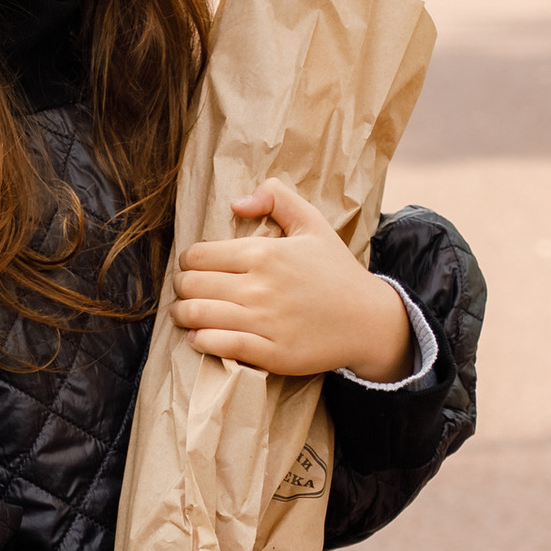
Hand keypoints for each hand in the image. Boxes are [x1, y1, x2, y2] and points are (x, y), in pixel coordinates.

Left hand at [171, 178, 409, 379]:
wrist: (368, 320)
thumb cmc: (336, 271)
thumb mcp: (313, 223)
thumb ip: (276, 197)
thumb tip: (236, 203)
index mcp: (264, 253)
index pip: (197, 255)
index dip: (189, 261)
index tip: (194, 267)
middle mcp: (260, 287)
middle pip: (190, 285)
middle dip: (182, 288)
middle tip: (188, 291)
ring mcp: (264, 322)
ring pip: (197, 316)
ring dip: (184, 315)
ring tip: (187, 314)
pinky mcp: (270, 353)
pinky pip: (218, 346)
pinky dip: (200, 341)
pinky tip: (201, 337)